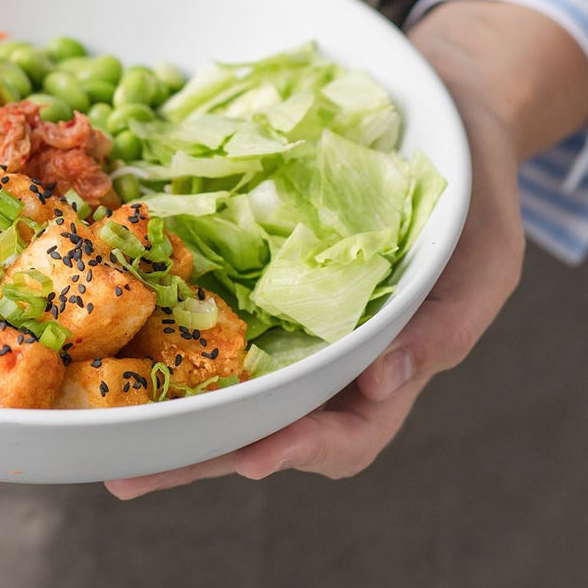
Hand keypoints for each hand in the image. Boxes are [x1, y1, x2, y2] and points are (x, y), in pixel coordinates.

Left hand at [106, 0, 587, 498]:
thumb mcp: (486, 258)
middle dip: (196, 456)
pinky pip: (198, 307)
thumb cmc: (476, 196)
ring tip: (101, 433)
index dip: (299, 449)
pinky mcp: (243, 272)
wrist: (442, 113)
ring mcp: (279, 319)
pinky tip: (105, 335)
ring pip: (218, 380)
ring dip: (162, 411)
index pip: (346, 432)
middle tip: (132, 475)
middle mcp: (323, 358)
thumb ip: (447, 324)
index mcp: (384, 370)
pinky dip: (154, 326)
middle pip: (260, 425)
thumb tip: (387, 378)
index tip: (253, 456)